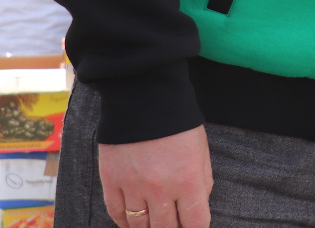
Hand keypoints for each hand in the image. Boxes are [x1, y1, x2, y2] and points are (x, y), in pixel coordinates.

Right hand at [98, 126, 212, 227]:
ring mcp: (133, 186)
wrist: (144, 98)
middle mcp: (160, 189)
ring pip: (139, 225)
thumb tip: (197, 207)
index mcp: (188, 180)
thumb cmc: (178, 124)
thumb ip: (202, 182)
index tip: (194, 227)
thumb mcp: (201, 151)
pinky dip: (125, 222)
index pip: (195, 222)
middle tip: (173, 226)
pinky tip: (132, 222)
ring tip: (154, 225)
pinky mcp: (111, 181)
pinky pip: (117, 213)